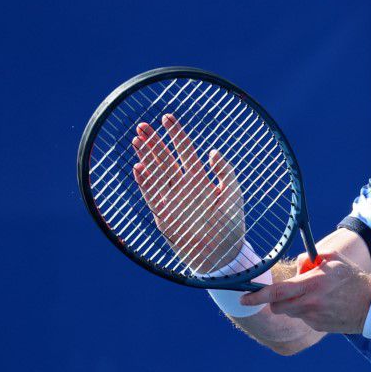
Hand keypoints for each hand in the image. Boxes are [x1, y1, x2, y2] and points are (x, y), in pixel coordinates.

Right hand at [131, 113, 244, 274]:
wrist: (222, 253)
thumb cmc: (230, 224)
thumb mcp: (234, 195)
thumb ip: (226, 173)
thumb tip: (213, 152)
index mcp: (200, 179)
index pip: (185, 151)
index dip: (176, 134)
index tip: (167, 118)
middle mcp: (184, 186)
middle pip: (165, 159)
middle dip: (154, 142)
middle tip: (142, 126)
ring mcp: (173, 199)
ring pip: (156, 173)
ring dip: (146, 157)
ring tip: (136, 140)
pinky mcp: (164, 215)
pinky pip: (152, 196)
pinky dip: (145, 183)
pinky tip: (138, 168)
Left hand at [240, 252, 370, 333]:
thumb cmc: (353, 278)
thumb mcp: (333, 259)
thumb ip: (310, 259)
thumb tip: (297, 267)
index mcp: (311, 285)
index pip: (276, 292)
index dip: (257, 296)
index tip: (243, 298)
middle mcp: (309, 304)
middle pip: (278, 306)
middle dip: (275, 299)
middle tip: (289, 289)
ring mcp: (313, 318)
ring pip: (290, 312)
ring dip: (293, 303)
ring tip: (315, 294)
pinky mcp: (317, 327)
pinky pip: (303, 318)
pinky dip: (306, 310)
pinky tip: (323, 304)